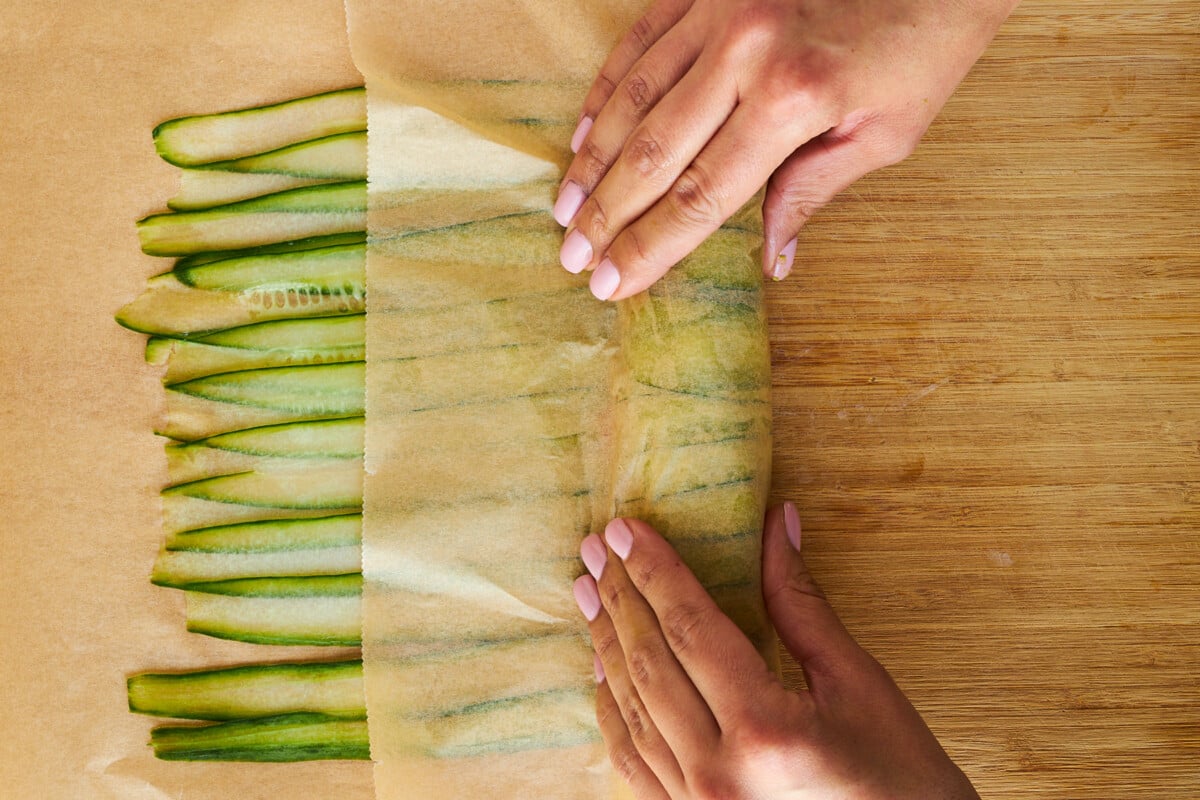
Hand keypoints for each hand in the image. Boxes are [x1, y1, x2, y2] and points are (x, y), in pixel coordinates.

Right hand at [554, 0, 1018, 299]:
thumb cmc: (925, 46)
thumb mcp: (885, 134)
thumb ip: (811, 192)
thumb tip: (768, 257)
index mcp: (794, 101)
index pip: (701, 196)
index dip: (650, 246)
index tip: (611, 283)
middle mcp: (745, 52)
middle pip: (655, 154)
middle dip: (609, 214)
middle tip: (572, 257)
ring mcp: (720, 9)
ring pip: (634, 97)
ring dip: (596, 159)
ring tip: (567, 208)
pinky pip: (641, 40)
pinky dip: (608, 90)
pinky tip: (586, 132)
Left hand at [572, 505, 979, 798]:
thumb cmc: (901, 779)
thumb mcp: (858, 682)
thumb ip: (800, 602)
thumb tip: (774, 523)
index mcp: (764, 729)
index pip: (691, 628)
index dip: (654, 570)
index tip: (625, 527)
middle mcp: (718, 772)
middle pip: (651, 662)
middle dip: (620, 596)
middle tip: (595, 546)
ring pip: (632, 708)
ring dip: (607, 643)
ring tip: (591, 592)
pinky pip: (633, 759)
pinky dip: (613, 708)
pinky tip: (602, 669)